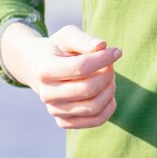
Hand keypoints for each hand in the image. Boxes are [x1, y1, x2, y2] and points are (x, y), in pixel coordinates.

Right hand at [0, 22, 121, 128]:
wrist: (40, 68)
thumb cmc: (59, 49)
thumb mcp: (68, 35)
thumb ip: (84, 39)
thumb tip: (102, 46)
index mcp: (45, 70)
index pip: (80, 67)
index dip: (104, 59)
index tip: (116, 51)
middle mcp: (47, 94)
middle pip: (88, 89)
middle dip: (107, 74)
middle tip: (111, 65)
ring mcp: (55, 111)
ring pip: (94, 107)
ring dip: (109, 89)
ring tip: (109, 77)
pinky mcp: (64, 122)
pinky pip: (96, 120)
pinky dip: (109, 107)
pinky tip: (108, 92)